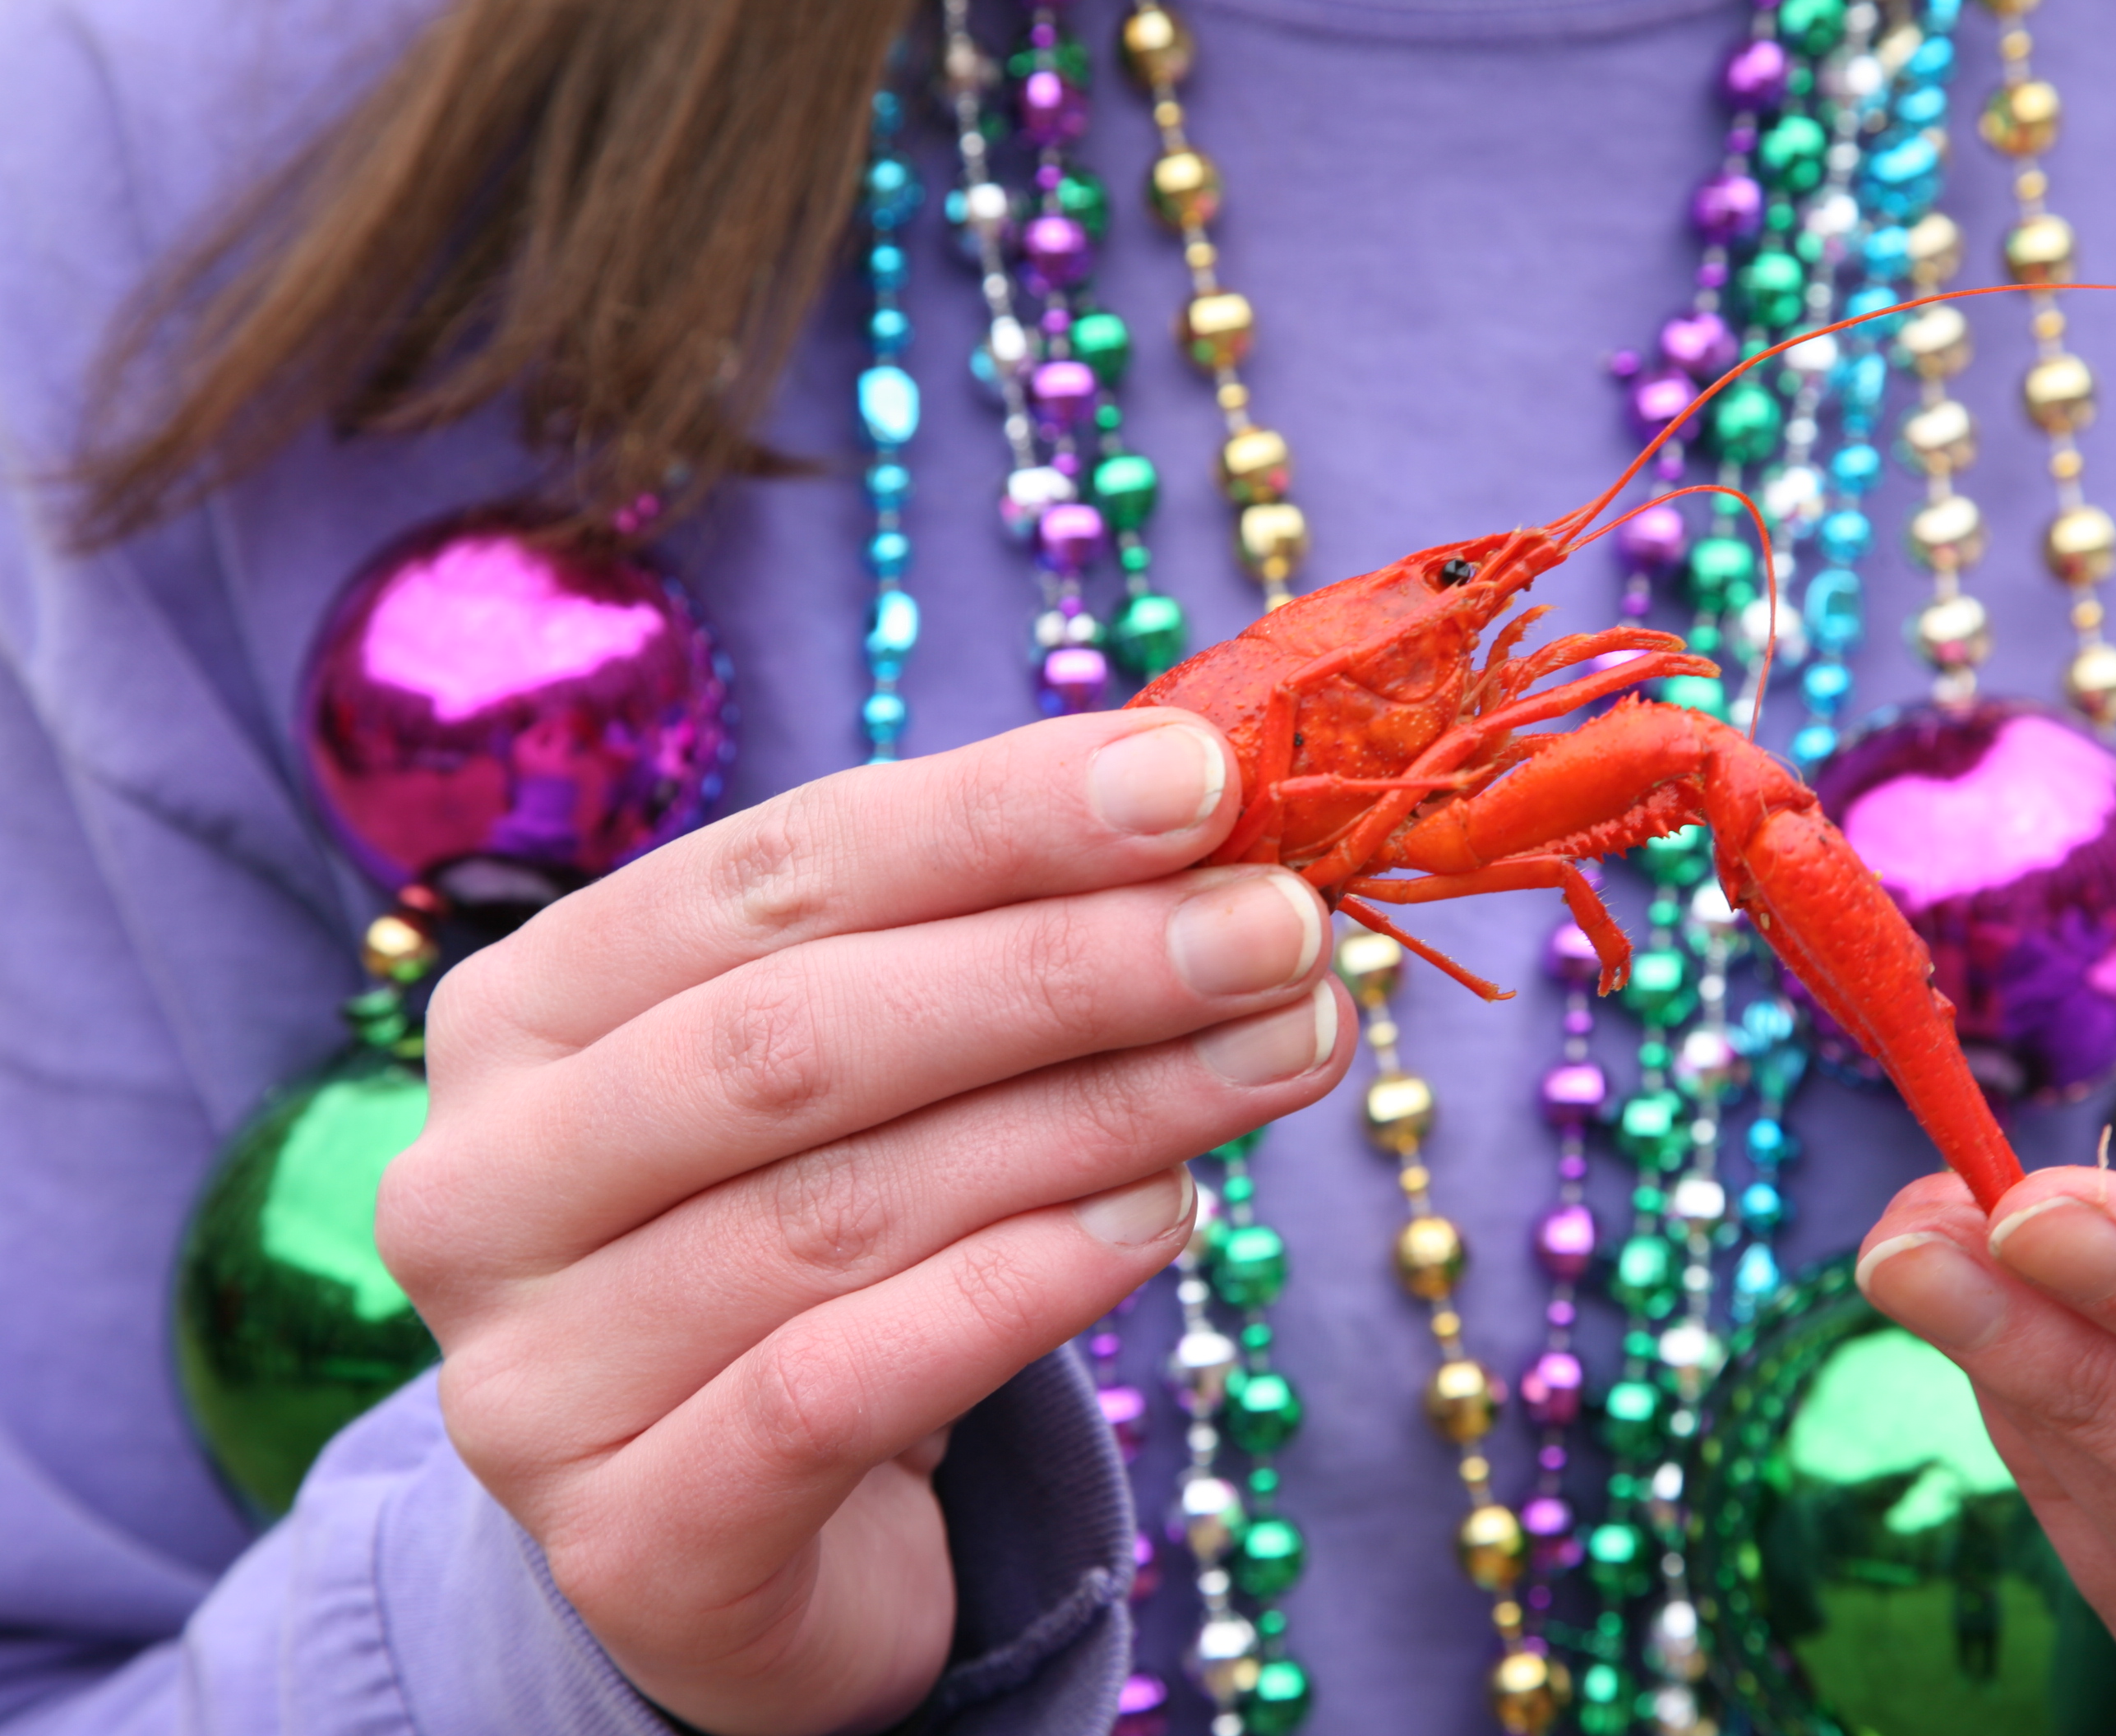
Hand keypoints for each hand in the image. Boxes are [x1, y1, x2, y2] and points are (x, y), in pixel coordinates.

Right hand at [376, 710, 1352, 1735]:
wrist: (731, 1553)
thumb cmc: (812, 1255)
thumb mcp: (869, 1081)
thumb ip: (985, 949)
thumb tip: (1215, 827)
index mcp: (527, 1014)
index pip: (768, 872)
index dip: (994, 815)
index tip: (1199, 778)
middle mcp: (484, 1182)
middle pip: (798, 1032)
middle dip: (1068, 964)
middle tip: (1278, 931)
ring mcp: (530, 1379)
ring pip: (839, 1206)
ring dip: (1097, 1115)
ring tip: (1277, 1054)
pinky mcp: (627, 1543)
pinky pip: (836, 1389)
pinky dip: (1017, 1290)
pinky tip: (1165, 1216)